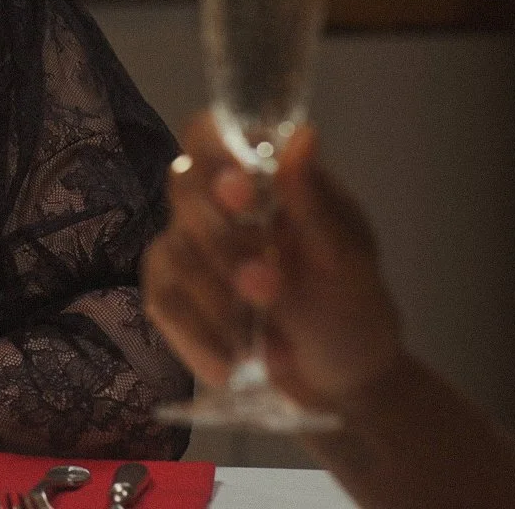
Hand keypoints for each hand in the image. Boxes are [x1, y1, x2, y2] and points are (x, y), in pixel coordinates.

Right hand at [142, 114, 405, 410]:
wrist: (341, 382)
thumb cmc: (352, 308)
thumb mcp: (347, 260)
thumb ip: (314, 203)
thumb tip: (302, 134)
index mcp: (264, 177)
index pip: (211, 133)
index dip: (215, 153)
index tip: (244, 195)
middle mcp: (219, 204)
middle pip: (182, 188)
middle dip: (222, 243)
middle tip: (269, 287)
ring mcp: (191, 249)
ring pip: (170, 250)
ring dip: (215, 298)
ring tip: (263, 340)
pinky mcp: (176, 295)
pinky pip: (162, 302)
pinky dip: (196, 337)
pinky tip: (232, 365)